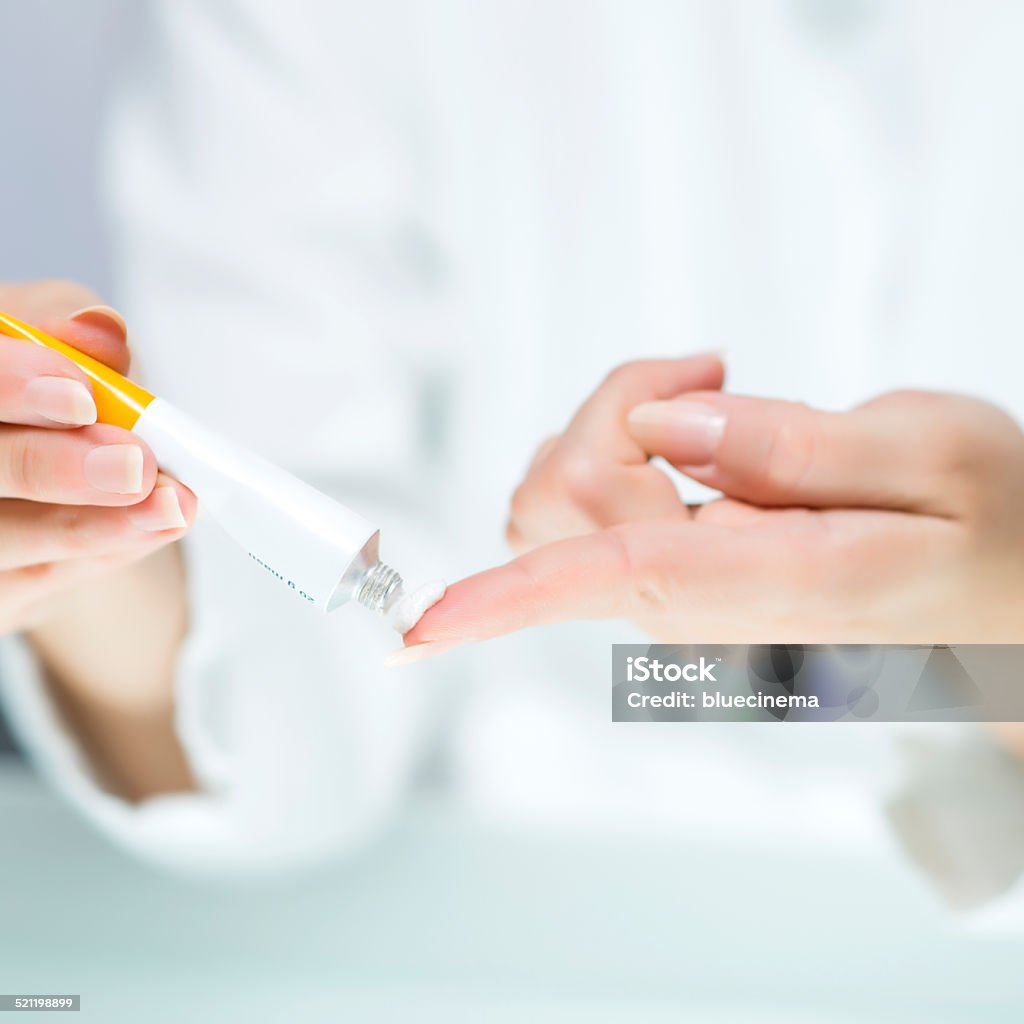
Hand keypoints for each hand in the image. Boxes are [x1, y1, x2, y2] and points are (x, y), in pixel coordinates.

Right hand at [0, 280, 195, 633]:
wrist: (43, 458)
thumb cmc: (35, 380)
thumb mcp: (46, 337)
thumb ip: (65, 321)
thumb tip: (99, 328)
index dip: (6, 388)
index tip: (80, 396)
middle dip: (50, 469)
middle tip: (133, 465)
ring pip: (5, 540)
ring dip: (92, 526)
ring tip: (169, 504)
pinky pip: (39, 577)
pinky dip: (106, 549)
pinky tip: (157, 525)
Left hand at [400, 362, 1023, 657]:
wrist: (1009, 596)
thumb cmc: (993, 529)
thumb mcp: (933, 452)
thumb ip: (791, 444)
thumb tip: (666, 428)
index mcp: (771, 578)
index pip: (616, 572)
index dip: (509, 597)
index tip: (421, 627)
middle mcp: (698, 605)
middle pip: (558, 503)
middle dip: (606, 411)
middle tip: (708, 374)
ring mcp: (676, 598)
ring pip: (554, 508)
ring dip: (603, 427)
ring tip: (712, 400)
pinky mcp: (670, 579)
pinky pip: (583, 514)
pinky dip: (612, 448)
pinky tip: (687, 434)